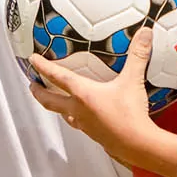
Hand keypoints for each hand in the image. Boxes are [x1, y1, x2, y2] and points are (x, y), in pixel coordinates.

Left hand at [29, 28, 176, 176]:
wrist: (136, 144)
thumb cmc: (129, 114)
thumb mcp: (133, 80)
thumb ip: (137, 55)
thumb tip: (144, 33)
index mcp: (83, 94)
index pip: (58, 77)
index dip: (43, 67)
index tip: (33, 60)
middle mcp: (78, 109)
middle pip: (50, 101)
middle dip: (38, 92)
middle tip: (32, 85)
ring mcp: (84, 124)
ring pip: (63, 114)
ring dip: (56, 106)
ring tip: (55, 101)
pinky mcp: (94, 135)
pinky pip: (78, 124)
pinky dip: (74, 117)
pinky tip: (83, 117)